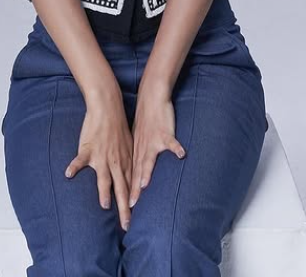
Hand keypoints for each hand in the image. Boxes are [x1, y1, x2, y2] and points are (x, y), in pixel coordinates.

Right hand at [64, 89, 133, 231]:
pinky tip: (68, 174)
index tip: (132, 221)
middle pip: (121, 188)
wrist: (108, 108)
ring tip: (105, 204)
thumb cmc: (117, 126)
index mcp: (125, 162)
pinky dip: (74, 166)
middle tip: (126, 225)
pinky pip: (80, 160)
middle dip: (123, 208)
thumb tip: (130, 176)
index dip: (131, 204)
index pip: (129, 188)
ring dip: (105, 191)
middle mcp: (115, 162)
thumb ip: (127, 162)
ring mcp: (102, 156)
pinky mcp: (89, 148)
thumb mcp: (128, 145)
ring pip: (104, 177)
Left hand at [128, 85, 185, 207]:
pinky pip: (171, 141)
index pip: (130, 174)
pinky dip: (175, 148)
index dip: (127, 190)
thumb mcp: (138, 137)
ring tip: (145, 185)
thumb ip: (138, 153)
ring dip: (146, 171)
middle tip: (130, 206)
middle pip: (137, 172)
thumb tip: (137, 169)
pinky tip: (181, 154)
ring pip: (148, 158)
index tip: (124, 207)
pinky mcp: (164, 132)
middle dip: (134, 189)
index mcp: (136, 150)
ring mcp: (153, 141)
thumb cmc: (146, 119)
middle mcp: (143, 148)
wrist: (151, 98)